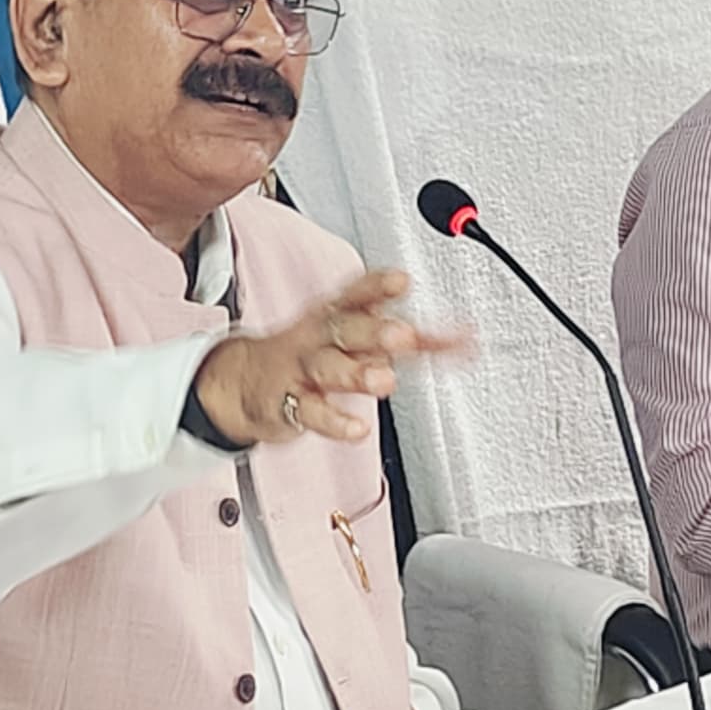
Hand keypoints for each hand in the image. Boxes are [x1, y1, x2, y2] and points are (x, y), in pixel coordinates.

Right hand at [193, 267, 468, 446]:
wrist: (244, 381)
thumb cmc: (315, 352)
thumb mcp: (361, 337)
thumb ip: (417, 341)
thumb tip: (466, 338)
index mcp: (336, 314)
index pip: (356, 294)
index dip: (377, 287)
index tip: (402, 280)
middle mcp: (320, 337)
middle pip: (346, 329)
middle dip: (375, 331)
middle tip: (403, 336)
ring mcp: (304, 370)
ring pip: (329, 368)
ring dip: (356, 374)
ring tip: (383, 382)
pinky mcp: (290, 404)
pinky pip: (311, 412)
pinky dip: (334, 421)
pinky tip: (356, 428)